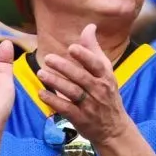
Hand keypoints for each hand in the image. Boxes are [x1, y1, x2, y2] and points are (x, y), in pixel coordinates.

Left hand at [36, 23, 133, 144]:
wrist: (114, 128)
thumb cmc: (107, 95)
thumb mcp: (105, 72)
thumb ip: (94, 50)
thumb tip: (89, 27)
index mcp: (105, 77)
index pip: (96, 64)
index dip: (84, 56)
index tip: (71, 47)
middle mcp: (99, 90)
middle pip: (81, 77)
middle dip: (65, 67)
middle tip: (48, 58)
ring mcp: (90, 105)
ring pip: (72, 92)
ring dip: (56, 83)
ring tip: (41, 73)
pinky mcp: (81, 118)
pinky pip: (66, 109)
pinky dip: (54, 101)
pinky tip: (41, 94)